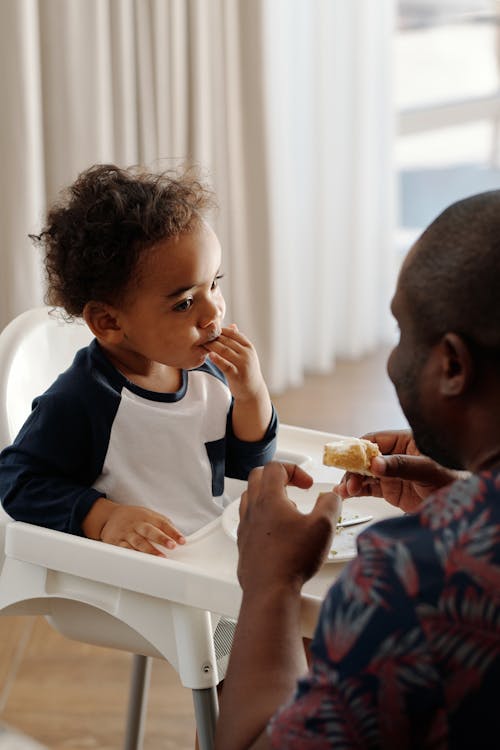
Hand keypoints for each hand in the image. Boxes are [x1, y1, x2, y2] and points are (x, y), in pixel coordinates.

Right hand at [99, 504, 185, 555]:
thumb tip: (177, 536)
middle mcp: (136, 524)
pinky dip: (133, 555)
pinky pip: (125, 549)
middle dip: (161, 538)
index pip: (162, 523)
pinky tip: (140, 560)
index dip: (173, 532)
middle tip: (172, 545)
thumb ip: (162, 524)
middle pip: (150, 531)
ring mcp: (126, 533)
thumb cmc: (133, 517)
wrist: (109, 516)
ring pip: (138, 542)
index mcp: (146, 516)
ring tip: (160, 557)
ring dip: (150, 550)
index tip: (182, 541)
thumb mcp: (148, 515)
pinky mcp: (117, 542)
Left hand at [204, 324, 266, 401]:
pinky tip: (209, 355)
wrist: (253, 391)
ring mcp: (243, 365)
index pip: (234, 334)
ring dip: (212, 346)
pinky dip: (216, 359)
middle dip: (214, 337)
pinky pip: (225, 365)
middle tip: (202, 335)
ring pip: (224, 351)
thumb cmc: (247, 371)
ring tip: (203, 343)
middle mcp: (247, 354)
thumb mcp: (246, 354)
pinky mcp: (237, 375)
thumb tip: (232, 326)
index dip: (221, 330)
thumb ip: (239, 341)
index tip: (210, 329)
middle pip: (227, 341)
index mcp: (249, 347)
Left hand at [237, 462, 340, 592]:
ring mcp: (245, 526)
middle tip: (294, 487)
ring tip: (289, 510)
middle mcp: (253, 509)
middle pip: (257, 477)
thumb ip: (330, 504)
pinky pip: (249, 519)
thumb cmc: (293, 559)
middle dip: (278, 476)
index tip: (307, 484)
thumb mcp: (323, 526)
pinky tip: (279, 532)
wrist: (269, 592)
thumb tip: (332, 495)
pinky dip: (263, 516)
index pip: (275, 467)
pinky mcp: (244, 543)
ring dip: (269, 496)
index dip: (294, 469)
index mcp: (269, 498)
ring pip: (250, 497)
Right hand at [335, 430, 459, 512]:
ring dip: (352, 480)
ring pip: (365, 473)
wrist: (464, 506)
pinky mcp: (392, 490)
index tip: (348, 459)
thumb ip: (401, 466)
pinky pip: (369, 488)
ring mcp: (392, 473)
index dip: (359, 449)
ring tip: (345, 490)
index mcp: (405, 441)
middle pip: (366, 458)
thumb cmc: (454, 480)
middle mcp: (396, 455)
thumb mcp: (427, 470)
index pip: (375, 440)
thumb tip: (375, 463)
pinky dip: (357, 490)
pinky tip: (346, 494)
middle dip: (354, 468)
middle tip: (349, 481)